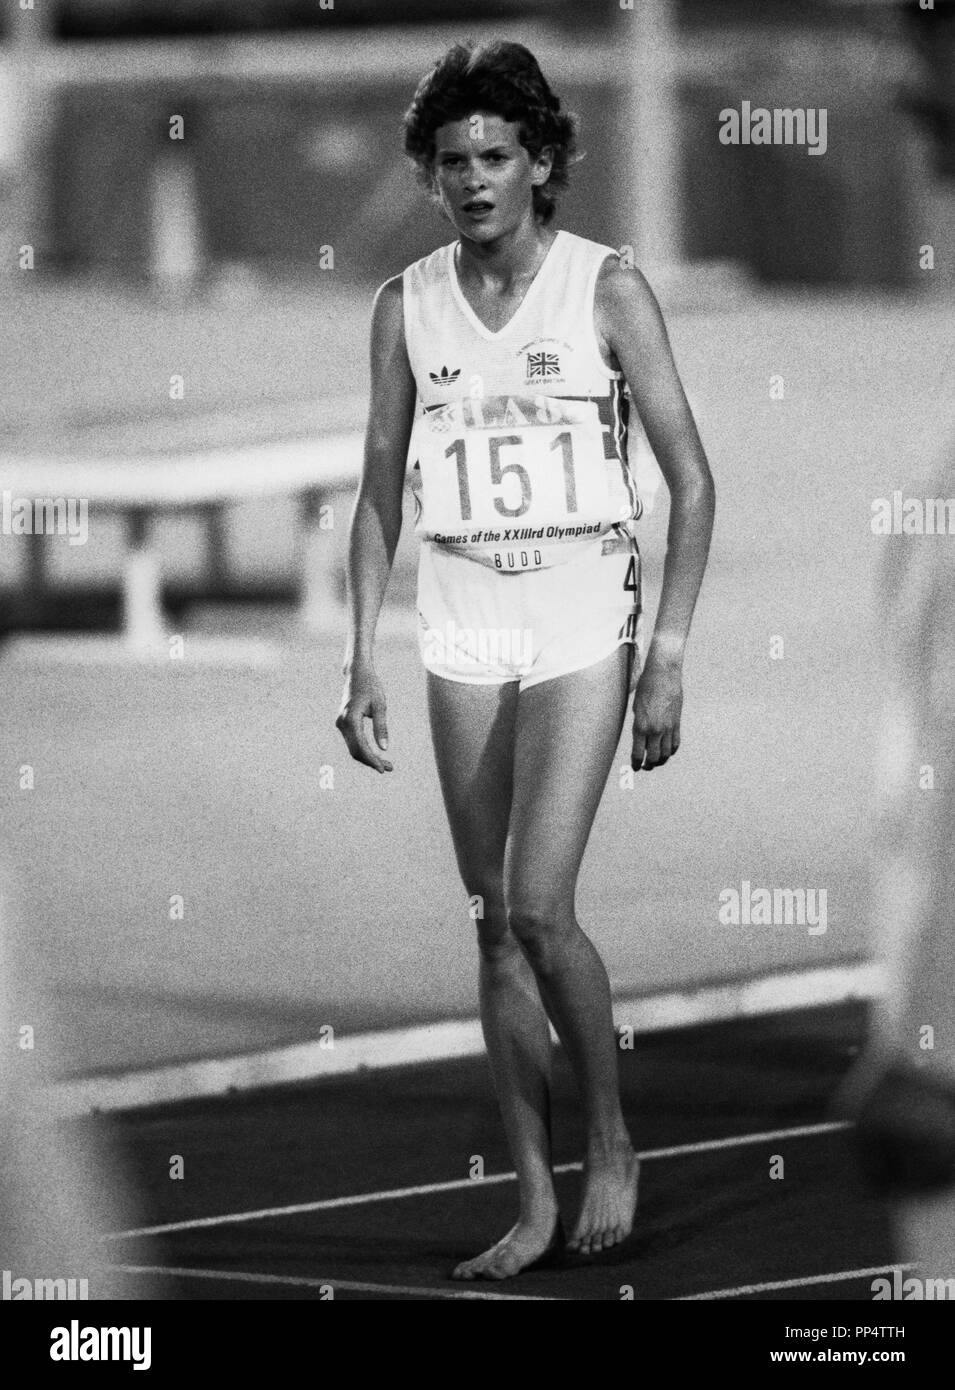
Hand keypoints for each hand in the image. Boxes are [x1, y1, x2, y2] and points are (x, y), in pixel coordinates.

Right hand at [336, 658, 392, 772]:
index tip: (383, 769)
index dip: (372, 760)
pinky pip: (352, 741)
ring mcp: (340, 723)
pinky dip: (363, 750)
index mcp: (351, 719)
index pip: (360, 746)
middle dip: (371, 761)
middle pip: (355, 750)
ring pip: (353, 748)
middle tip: (389, 768)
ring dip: (368, 757)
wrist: (357, 673)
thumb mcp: (380, 706)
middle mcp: (342, 723)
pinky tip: (376, 754)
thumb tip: (385, 748)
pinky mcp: (343, 723)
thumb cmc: (371, 686)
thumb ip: (381, 727)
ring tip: (386, 764)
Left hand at [631, 657, 681, 770]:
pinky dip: (671, 751)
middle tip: (645, 767)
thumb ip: (639, 725)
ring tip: (656, 761)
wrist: (663, 674)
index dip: (636, 764)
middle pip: (654, 758)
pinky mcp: (677, 723)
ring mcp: (668, 727)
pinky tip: (667, 751)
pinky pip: (675, 743)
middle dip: (649, 765)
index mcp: (641, 726)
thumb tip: (641, 739)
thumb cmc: (645, 687)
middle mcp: (655, 730)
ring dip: (661, 760)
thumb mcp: (636, 707)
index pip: (638, 754)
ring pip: (666, 753)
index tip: (635, 768)